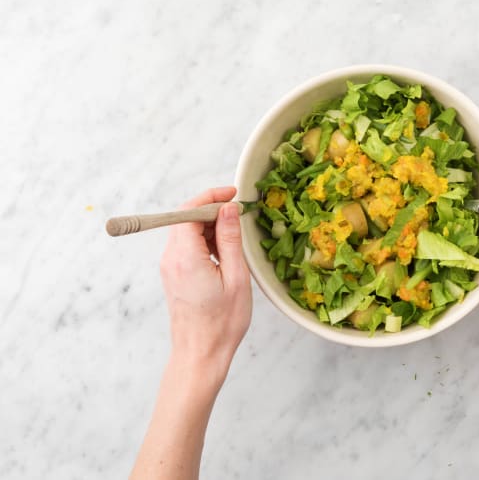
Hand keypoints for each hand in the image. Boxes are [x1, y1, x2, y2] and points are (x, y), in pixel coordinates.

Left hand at [160, 186, 251, 386]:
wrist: (201, 353)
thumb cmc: (222, 322)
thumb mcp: (236, 277)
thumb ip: (230, 239)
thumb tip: (228, 209)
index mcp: (185, 257)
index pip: (190, 211)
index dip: (211, 196)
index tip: (233, 194)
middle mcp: (171, 258)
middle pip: (186, 218)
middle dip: (212, 210)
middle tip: (239, 215)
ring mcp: (170, 266)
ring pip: (187, 231)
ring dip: (210, 227)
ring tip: (235, 238)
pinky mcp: (174, 274)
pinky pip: (187, 246)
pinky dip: (205, 241)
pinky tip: (224, 252)